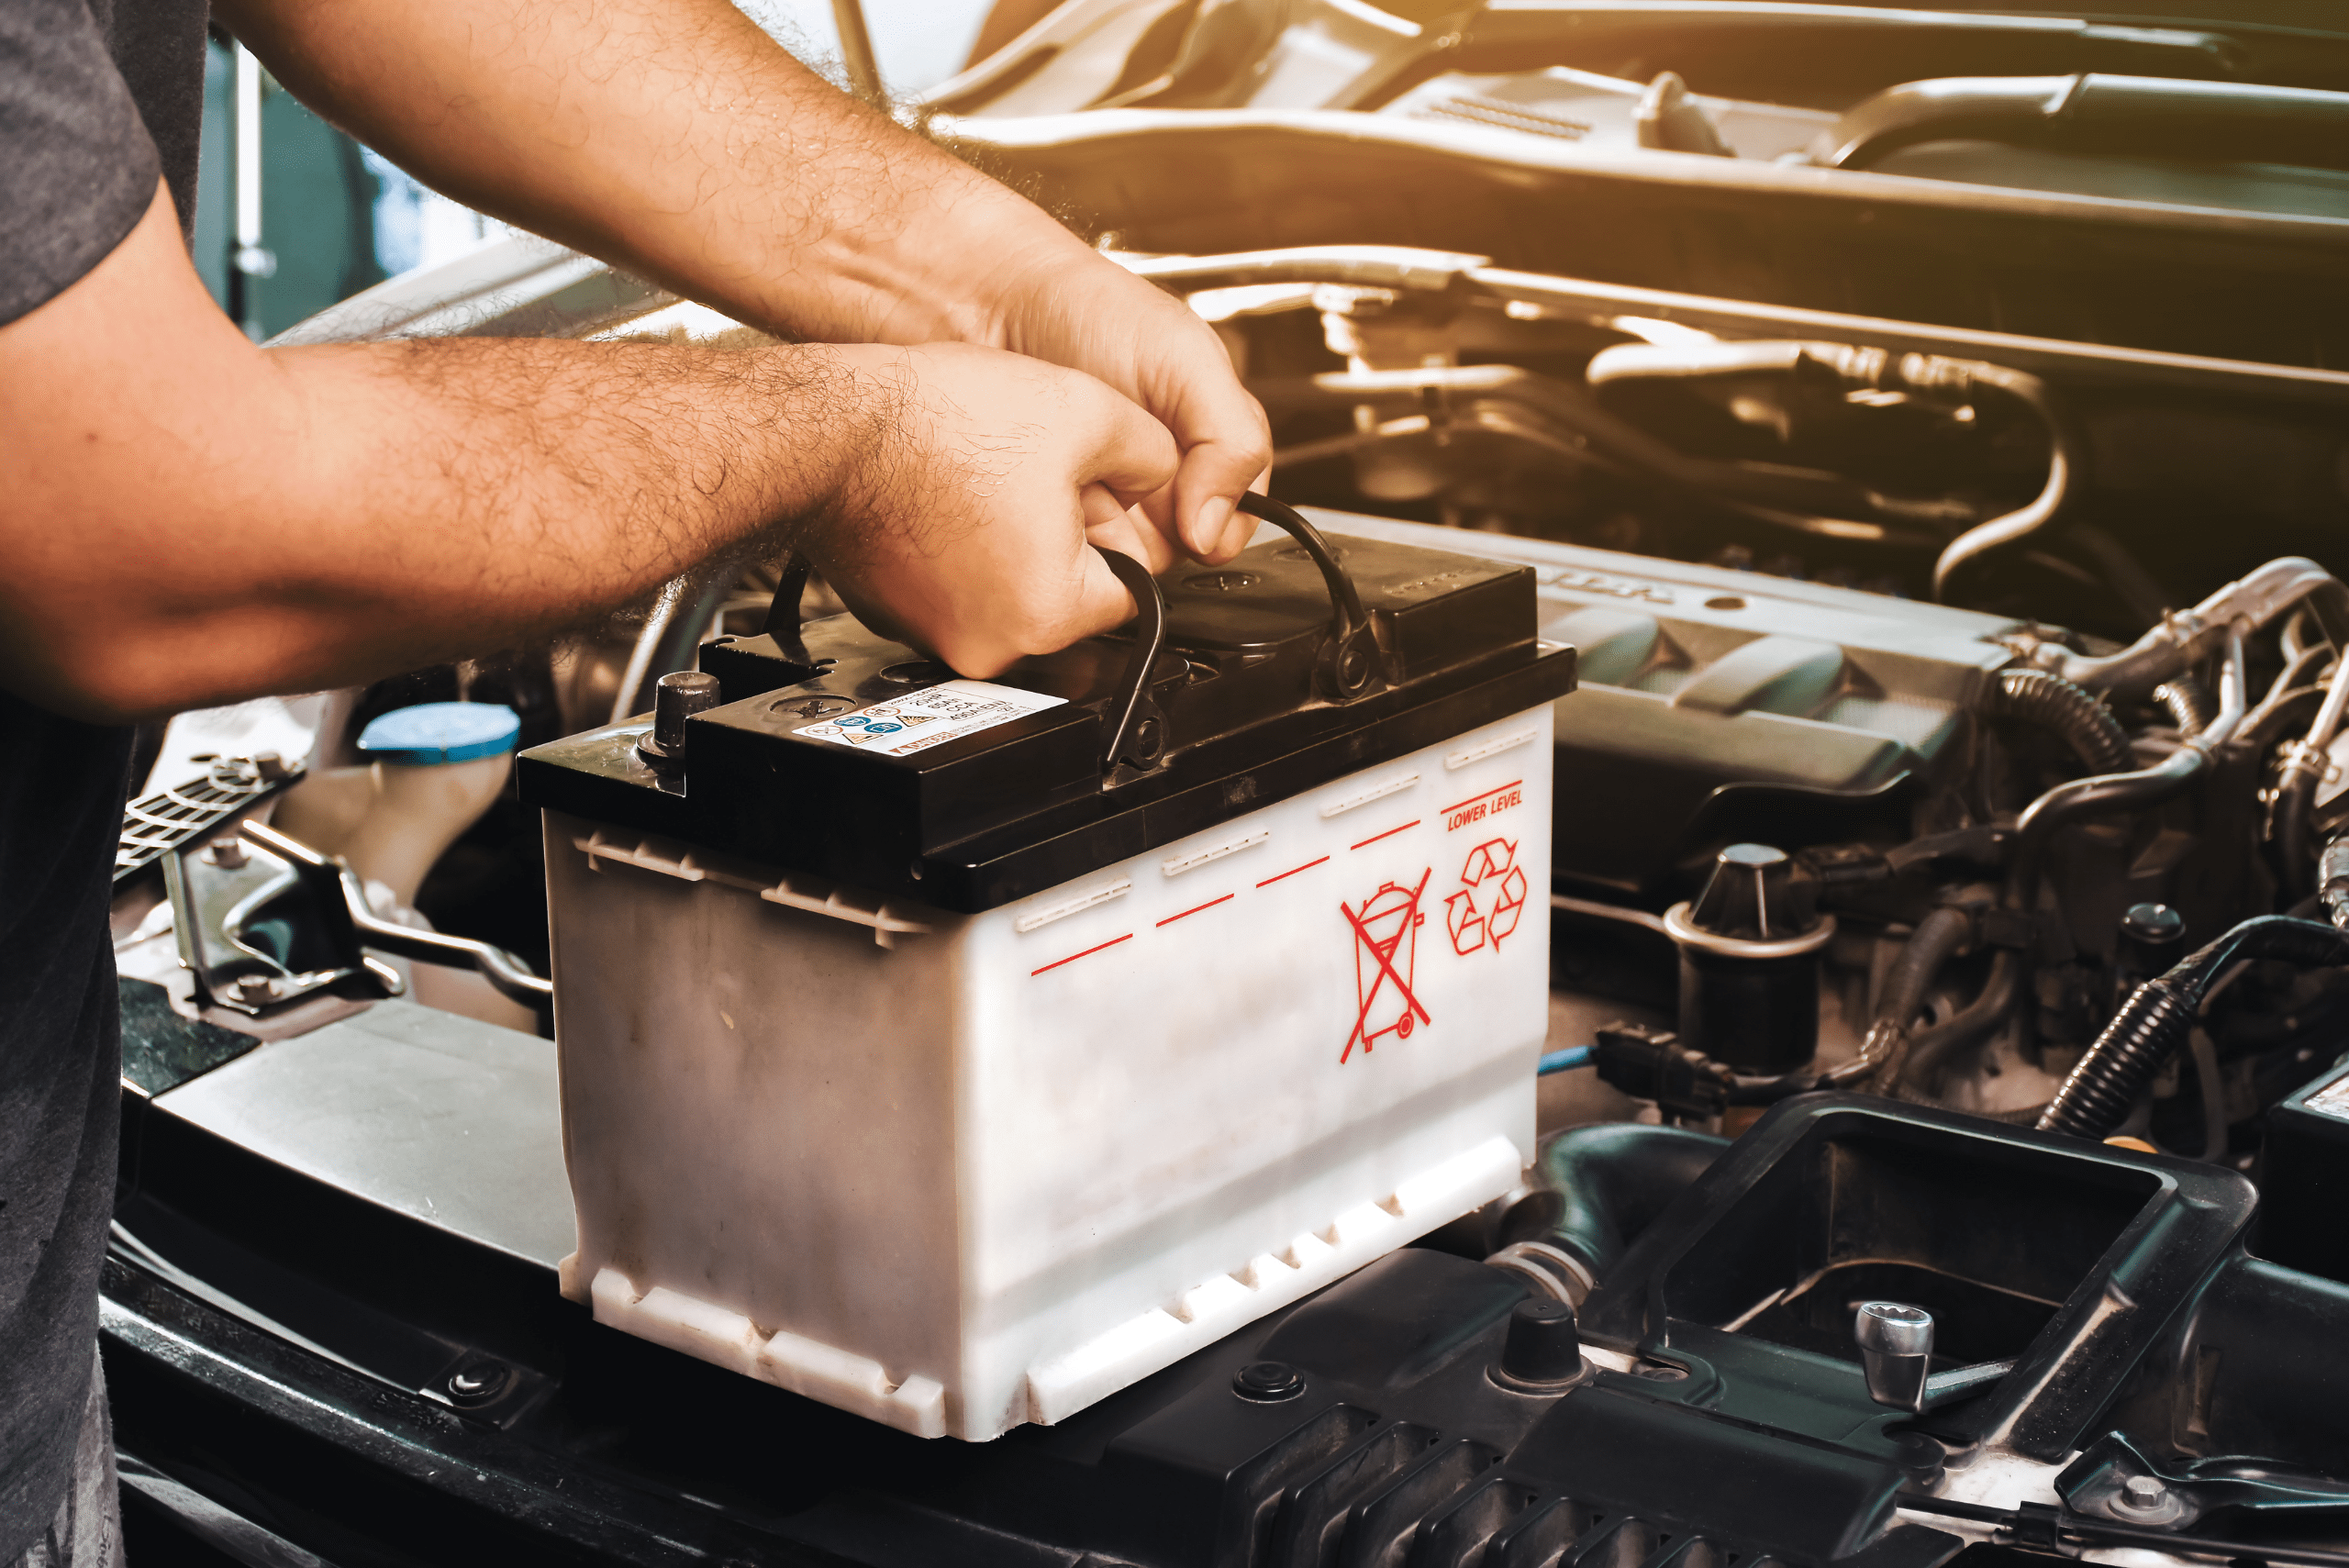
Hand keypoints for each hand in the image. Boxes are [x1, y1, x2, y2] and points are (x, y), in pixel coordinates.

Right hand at [806, 343, 1180, 678]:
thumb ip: (1156, 454)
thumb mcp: (1087, 413)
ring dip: (1016, 544)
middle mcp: (992, 646)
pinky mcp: (899, 618)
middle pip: (1071, 596)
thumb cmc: (936, 425)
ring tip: (987, 483)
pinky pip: (959, 592)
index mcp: (1050, 611)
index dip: (1123, 530)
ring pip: (1014, 593)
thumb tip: (1169, 474)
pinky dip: (964, 552)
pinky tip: (950, 498)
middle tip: (1036, 480)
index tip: (1098, 495)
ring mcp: (938, 638)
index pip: (1133, 589)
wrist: (830, 427)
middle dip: (1069, 540)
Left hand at [985, 247, 1270, 566]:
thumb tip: (1217, 530)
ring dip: (1105, 529)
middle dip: (1151, 527)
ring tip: (1081, 479)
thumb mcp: (1187, 360)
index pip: (1237, 518)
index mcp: (1210, 443)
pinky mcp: (1057, 513)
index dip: (1216, 526)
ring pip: (1126, 557)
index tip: (1185, 514)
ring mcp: (1109, 498)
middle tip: (1121, 481)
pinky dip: (1059, 528)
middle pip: (1179, 549)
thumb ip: (1231, 440)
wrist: (991, 305)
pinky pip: (1070, 551)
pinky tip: (1046, 489)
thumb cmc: (1090, 313)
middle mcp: (1163, 476)